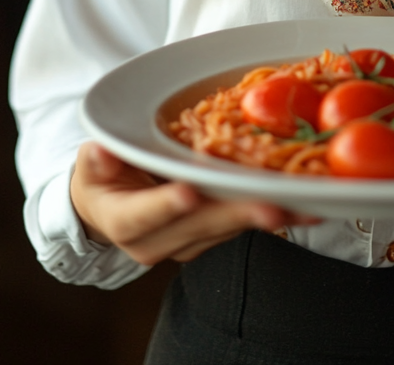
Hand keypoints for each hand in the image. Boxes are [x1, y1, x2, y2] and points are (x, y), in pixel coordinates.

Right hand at [71, 141, 319, 265]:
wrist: (111, 207)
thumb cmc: (102, 176)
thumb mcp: (91, 164)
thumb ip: (95, 159)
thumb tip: (97, 152)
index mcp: (124, 221)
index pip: (144, 216)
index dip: (167, 205)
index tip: (189, 192)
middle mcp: (158, 241)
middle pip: (201, 225)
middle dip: (239, 214)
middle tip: (273, 204)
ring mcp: (188, 242)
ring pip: (229, 228)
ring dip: (267, 214)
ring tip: (303, 201)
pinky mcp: (211, 236)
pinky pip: (241, 224)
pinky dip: (271, 211)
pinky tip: (302, 201)